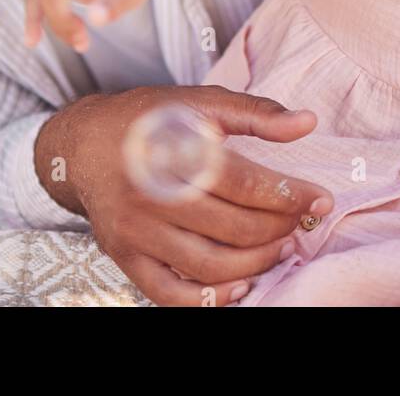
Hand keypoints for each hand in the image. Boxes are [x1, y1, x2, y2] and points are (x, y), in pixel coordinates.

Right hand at [37, 85, 334, 305]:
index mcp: (171, 148)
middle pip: (232, 227)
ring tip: (280, 247)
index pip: (243, 182)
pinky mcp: (126, 258)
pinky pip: (172, 295)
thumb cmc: (147, 119)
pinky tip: (241, 283)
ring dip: (257, 263)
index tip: (319, 198)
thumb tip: (308, 123)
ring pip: (210, 265)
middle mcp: (151, 194)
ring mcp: (136, 232)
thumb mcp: (198, 101)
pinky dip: (212, 298)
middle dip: (280, 228)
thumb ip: (255, 112)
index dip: (288, 194)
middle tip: (301, 221)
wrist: (80, 146)